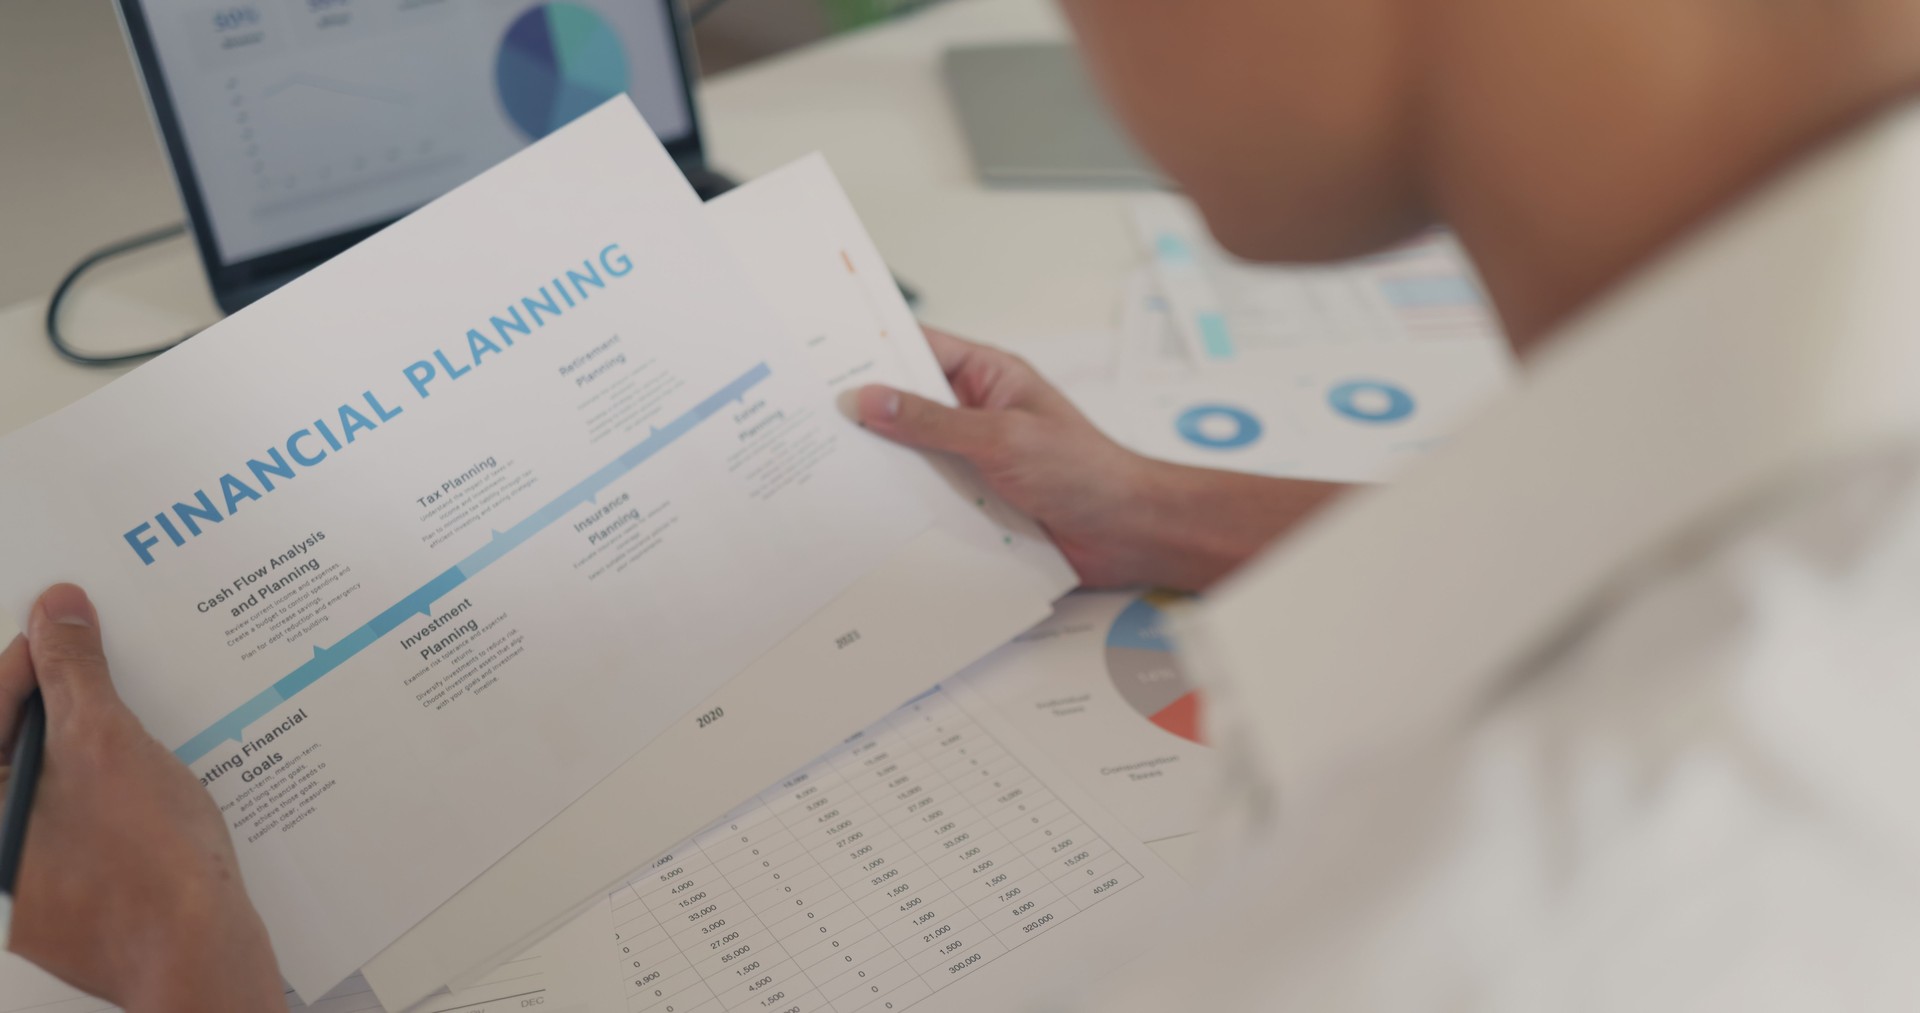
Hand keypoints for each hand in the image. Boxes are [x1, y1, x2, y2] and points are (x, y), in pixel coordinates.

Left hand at [1, 585, 285, 1012]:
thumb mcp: (106, 743)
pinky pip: (86, 826)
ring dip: (97, 747)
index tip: (62, 627)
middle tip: (103, 663)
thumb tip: (55, 612)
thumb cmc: (147, 865)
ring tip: (142, 719)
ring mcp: (33, 881)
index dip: (24, 661)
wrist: (201, 954)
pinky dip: (117, 794)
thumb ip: (73, 672)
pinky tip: (159, 781)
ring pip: (57, 789)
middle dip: (64, 701)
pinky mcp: (76, 899)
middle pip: (20, 752)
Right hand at [856, 329, 1344, 589]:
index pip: (916, 348)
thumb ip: (932, 422)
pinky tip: (863, 518)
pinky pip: (926, 501)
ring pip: (909, 457)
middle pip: (904, 406)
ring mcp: (972, 460)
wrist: (1130, 533)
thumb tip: (868, 399)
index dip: (868, 349)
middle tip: (804, 420)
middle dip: (861, 415)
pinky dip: (900, 509)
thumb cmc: (1087, 471)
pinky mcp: (974, 504)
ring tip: (820, 472)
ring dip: (878, 468)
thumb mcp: (1002, 438)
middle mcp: (975, 414)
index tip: (817, 353)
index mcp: (986, 377)